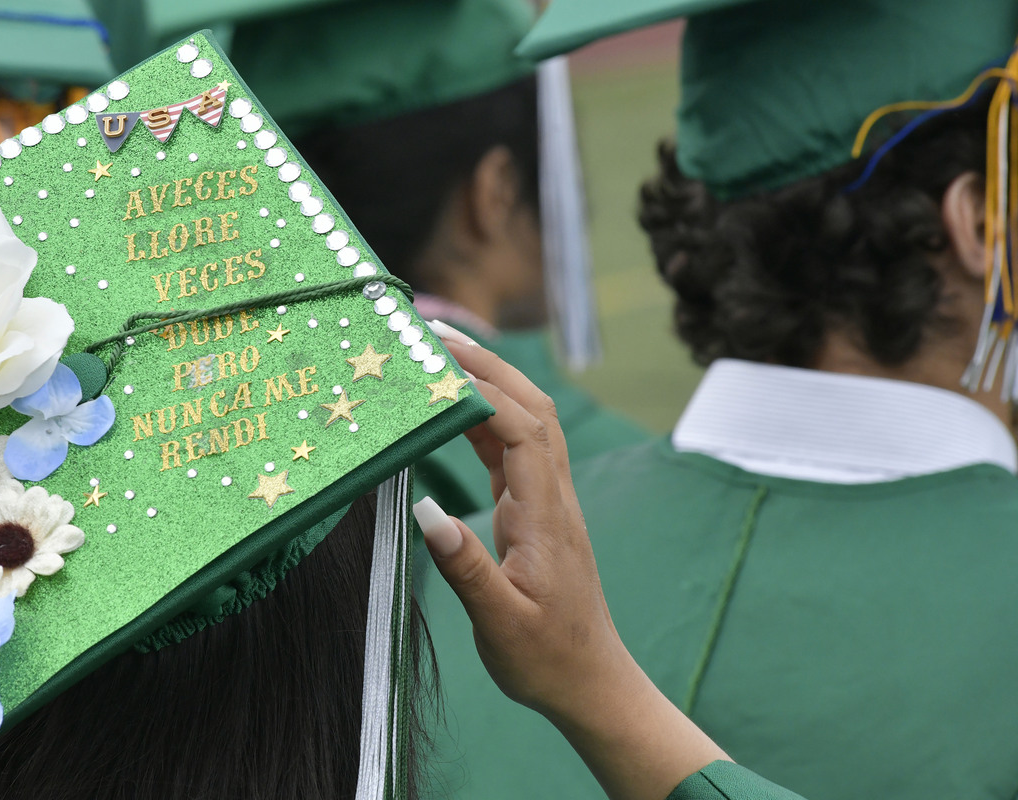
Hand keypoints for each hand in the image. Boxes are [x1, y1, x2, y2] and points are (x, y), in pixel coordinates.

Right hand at [416, 336, 727, 799]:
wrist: (591, 682)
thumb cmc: (546, 659)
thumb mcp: (500, 623)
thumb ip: (466, 568)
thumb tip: (426, 513)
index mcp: (546, 517)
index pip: (522, 431)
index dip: (483, 391)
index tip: (438, 364)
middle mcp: (553, 497)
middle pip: (531, 407)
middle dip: (488, 364)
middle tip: (435, 334)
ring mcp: (549, 500)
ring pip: (527, 419)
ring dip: (490, 381)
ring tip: (441, 355)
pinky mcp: (537, 510)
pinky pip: (515, 446)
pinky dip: (485, 417)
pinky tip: (454, 410)